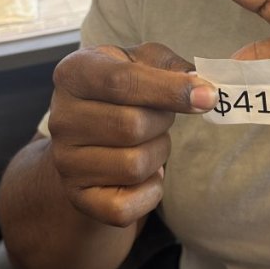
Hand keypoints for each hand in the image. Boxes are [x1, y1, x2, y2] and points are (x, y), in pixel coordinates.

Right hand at [48, 42, 215, 226]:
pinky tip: (144, 173)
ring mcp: (65, 160)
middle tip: (159, 118)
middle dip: (163, 123)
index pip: (123, 81)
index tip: (208, 97)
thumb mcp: (144, 62)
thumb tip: (204, 88)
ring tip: (147, 142)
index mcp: (75, 73)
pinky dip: (150, 191)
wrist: (91, 133)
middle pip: (133, 126)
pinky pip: (126, 207)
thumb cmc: (125, 90)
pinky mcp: (78, 197)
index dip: (170, 90)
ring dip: (158, 154)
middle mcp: (61, 117)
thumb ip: (174, 67)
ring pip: (135, 166)